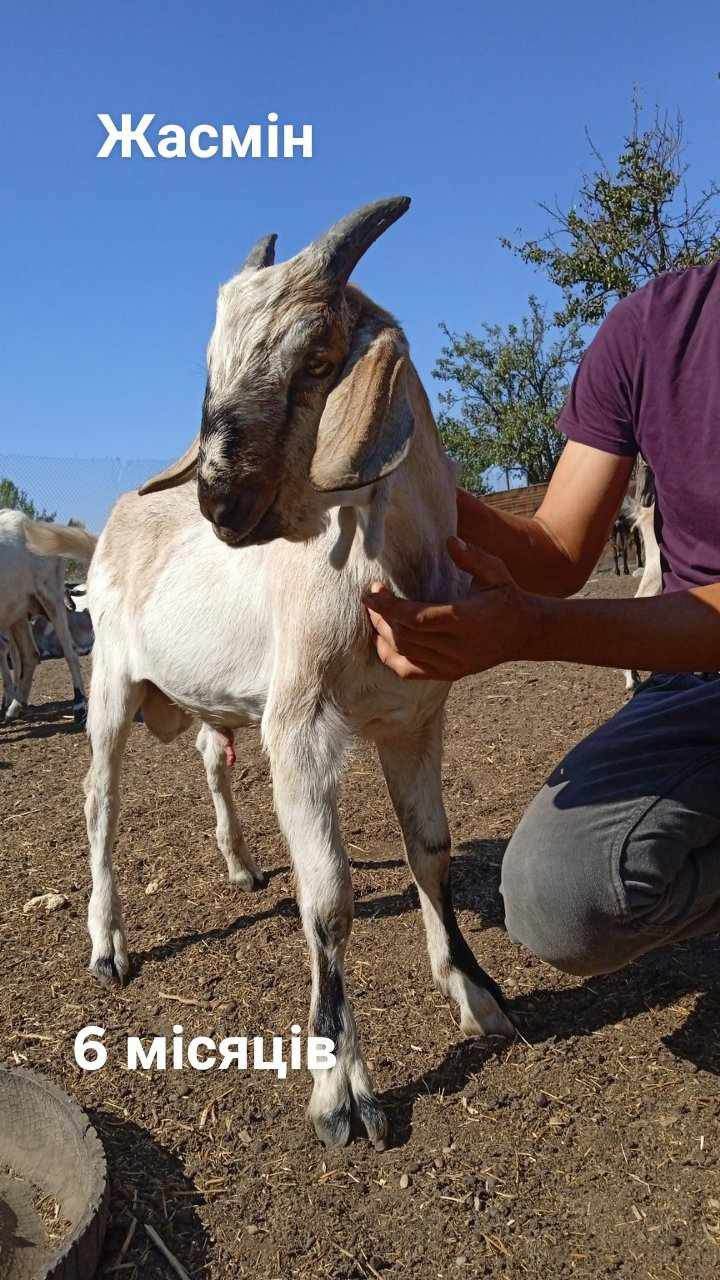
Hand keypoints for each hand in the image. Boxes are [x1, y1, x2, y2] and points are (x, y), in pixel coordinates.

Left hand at [363, 537, 535, 680]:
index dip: (389, 607)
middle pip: (406, 636)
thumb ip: (472, 557)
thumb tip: (449, 541)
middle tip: (370, 597)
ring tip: (374, 613)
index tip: (371, 592)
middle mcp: (458, 647)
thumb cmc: (505, 596)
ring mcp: (452, 664)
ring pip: (405, 652)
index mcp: (467, 620)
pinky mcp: (448, 674)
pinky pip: (409, 671)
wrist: (524, 632)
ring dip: (383, 633)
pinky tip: (381, 640)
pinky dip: (390, 657)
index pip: (417, 619)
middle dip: (381, 616)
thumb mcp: (495, 571)